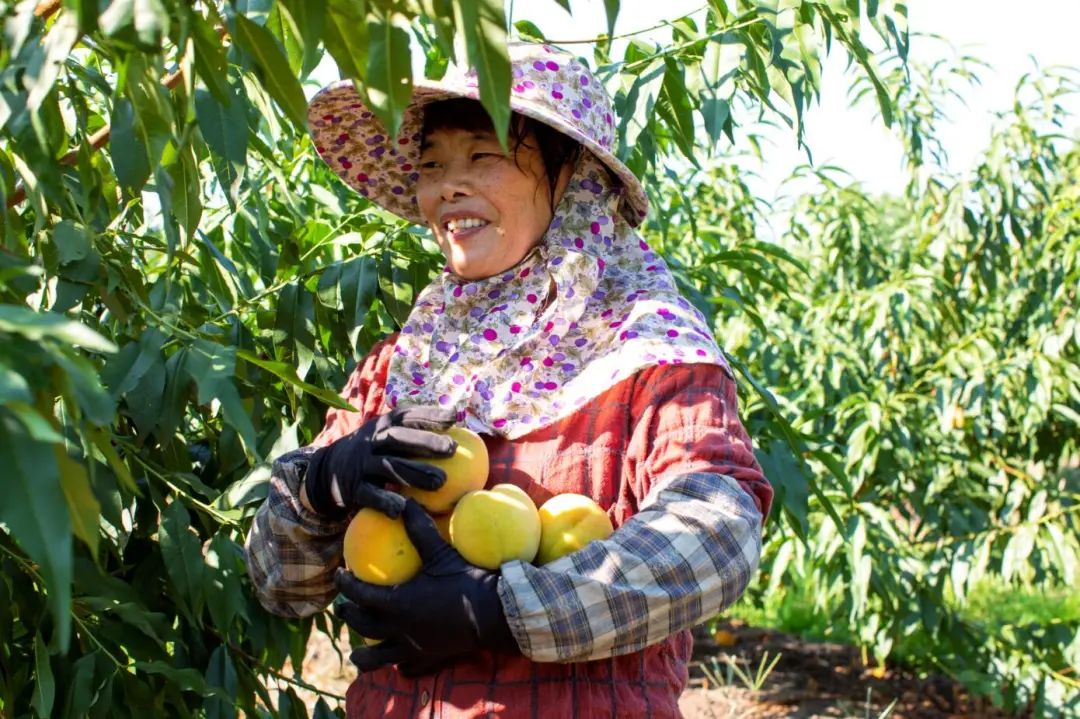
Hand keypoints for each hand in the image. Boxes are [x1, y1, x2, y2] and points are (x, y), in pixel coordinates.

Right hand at [304, 406, 457, 517]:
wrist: (327, 471)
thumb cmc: (373, 451)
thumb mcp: (387, 434)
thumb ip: (414, 430)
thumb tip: (458, 422)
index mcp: (383, 425)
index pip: (406, 416)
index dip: (429, 415)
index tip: (455, 417)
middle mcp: (371, 441)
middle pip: (398, 438)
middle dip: (425, 442)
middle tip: (452, 449)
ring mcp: (362, 464)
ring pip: (388, 467)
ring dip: (414, 473)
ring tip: (440, 481)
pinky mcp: (353, 488)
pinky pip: (369, 495)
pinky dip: (384, 501)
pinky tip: (401, 508)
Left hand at [334, 500, 518, 676]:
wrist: (494, 614)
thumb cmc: (466, 581)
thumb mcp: (440, 553)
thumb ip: (420, 529)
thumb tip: (405, 502)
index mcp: (397, 603)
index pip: (359, 594)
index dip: (345, 584)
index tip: (341, 574)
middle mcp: (399, 629)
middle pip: (363, 626)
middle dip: (350, 615)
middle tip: (344, 607)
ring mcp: (413, 648)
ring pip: (378, 657)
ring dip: (365, 655)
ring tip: (357, 653)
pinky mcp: (429, 659)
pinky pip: (407, 668)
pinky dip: (399, 666)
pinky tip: (398, 662)